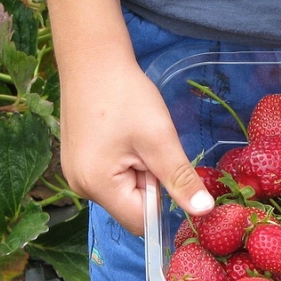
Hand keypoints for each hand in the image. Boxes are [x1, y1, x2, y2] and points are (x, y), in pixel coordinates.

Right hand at [58, 52, 212, 234]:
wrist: (92, 59)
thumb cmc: (124, 95)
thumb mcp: (159, 139)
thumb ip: (180, 179)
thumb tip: (204, 211)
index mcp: (97, 185)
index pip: (141, 221)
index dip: (163, 204)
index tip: (170, 172)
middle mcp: (81, 188)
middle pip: (132, 208)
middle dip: (150, 185)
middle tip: (152, 148)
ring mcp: (77, 175)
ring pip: (125, 192)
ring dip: (141, 173)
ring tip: (137, 139)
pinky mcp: (79, 163)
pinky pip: (113, 178)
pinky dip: (128, 164)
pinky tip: (126, 138)